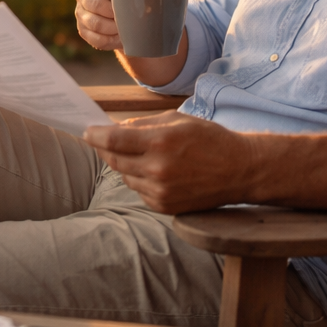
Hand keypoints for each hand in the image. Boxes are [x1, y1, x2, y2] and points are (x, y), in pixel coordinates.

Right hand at [76, 0, 134, 50]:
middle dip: (113, 13)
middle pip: (94, 4)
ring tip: (126, 29)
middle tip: (128, 16)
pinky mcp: (82, 29)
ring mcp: (79, 12)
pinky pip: (94, 38)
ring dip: (113, 28)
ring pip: (94, 23)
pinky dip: (110, 41)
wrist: (123, 8)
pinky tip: (120, 38)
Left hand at [83, 111, 248, 213]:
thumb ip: (142, 125)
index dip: (95, 136)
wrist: (239, 170)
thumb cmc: (209, 139)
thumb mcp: (177, 120)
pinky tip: (157, 171)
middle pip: (114, 160)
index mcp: (161, 142)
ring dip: (125, 164)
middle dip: (105, 148)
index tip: (86, 132)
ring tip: (145, 155)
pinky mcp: (164, 206)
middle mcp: (158, 169)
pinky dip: (140, 179)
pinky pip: (138, 190)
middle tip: (102, 141)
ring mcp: (160, 191)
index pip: (113, 140)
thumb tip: (114, 128)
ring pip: (124, 176)